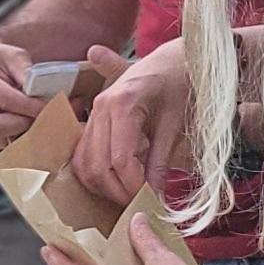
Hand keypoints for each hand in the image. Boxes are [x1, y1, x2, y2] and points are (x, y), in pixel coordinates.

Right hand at [0, 37, 42, 147]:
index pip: (4, 100)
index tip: (49, 106)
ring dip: (20, 131)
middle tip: (41, 115)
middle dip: (21, 124)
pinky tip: (21, 120)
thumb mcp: (14, 55)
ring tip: (31, 115)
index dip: (29, 106)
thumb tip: (41, 92)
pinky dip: (15, 135)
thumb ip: (26, 71)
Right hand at [70, 42, 184, 206]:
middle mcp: (101, 107)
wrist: (173, 60)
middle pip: (96, 166)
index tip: (151, 201)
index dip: (134, 186)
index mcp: (123, 103)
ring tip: (130, 195)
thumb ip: (162, 162)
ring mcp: (93, 112)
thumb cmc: (180, 84)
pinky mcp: (93, 119)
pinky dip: (96, 174)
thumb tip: (155, 199)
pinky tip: (118, 181)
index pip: (121, 159)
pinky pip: (83, 156)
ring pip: (84, 164)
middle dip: (117, 192)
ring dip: (104, 187)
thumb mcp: (175, 124)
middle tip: (140, 204)